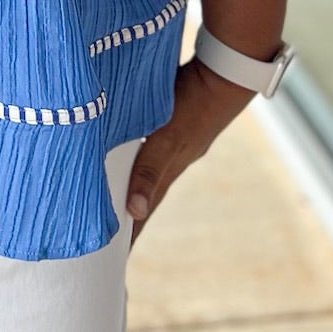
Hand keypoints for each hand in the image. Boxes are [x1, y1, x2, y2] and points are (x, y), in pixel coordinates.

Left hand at [125, 54, 254, 247]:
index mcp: (170, 170)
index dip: (130, 234)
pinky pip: (148, 145)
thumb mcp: (166, 140)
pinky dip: (137, 156)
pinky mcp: (173, 120)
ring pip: (146, 169)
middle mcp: (173, 160)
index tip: (113, 258)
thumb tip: (134, 212)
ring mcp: (176, 141)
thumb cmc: (194, 105)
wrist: (224, 73)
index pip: (144, 211)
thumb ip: (148, 172)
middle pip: (145, 194)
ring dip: (130, 183)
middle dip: (128, 216)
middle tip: (108, 236)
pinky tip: (128, 150)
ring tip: (112, 198)